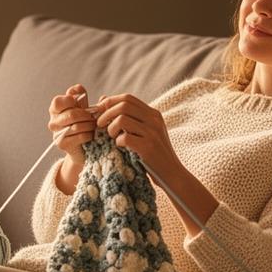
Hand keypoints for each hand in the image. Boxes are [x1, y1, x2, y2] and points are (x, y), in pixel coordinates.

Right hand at [48, 84, 96, 193]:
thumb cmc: (82, 123)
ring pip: (77, 126)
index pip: (58, 101)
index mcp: (55, 110)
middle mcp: (53, 122)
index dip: (71, 101)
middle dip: (87, 115)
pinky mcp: (63, 144)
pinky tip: (91, 135)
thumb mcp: (83, 107)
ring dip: (90, 125)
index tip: (81, 104)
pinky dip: (89, 134)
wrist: (83, 146)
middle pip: (71, 114)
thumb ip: (81, 96)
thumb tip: (78, 88)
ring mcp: (56, 134)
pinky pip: (80, 136)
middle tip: (93, 117)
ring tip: (94, 125)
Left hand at [95, 93, 217, 236]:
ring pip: (122, 119)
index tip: (100, 112)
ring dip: (111, 128)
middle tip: (99, 124)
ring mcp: (152, 133)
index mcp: (153, 114)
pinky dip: (118, 141)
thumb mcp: (144, 132)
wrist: (171, 174)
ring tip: (112, 137)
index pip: (128, 98)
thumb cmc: (153, 154)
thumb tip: (103, 100)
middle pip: (124, 105)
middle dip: (106, 113)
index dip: (110, 102)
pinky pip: (125, 137)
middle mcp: (154, 120)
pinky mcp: (148, 147)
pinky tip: (120, 147)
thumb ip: (128, 117)